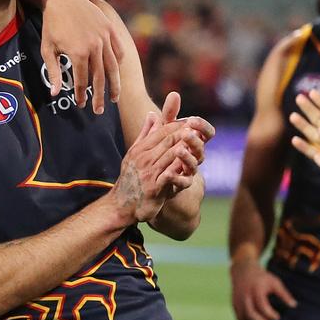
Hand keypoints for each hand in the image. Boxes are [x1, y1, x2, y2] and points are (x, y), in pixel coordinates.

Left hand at [40, 0, 121, 114]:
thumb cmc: (51, 24)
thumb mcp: (47, 49)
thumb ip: (54, 72)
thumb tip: (55, 94)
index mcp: (78, 53)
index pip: (82, 81)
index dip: (81, 95)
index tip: (81, 104)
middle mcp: (95, 47)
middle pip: (100, 78)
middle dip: (99, 97)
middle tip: (99, 111)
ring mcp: (104, 37)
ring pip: (113, 67)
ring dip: (114, 85)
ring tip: (114, 98)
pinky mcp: (109, 29)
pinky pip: (118, 50)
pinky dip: (118, 62)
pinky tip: (115, 72)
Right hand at [112, 93, 204, 220]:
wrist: (121, 206)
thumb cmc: (130, 178)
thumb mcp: (134, 154)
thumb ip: (145, 134)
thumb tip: (152, 114)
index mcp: (140, 149)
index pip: (161, 132)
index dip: (177, 125)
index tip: (191, 121)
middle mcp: (143, 159)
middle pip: (168, 141)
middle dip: (184, 133)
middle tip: (198, 127)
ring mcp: (149, 173)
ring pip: (170, 155)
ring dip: (186, 147)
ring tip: (198, 141)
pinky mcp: (154, 188)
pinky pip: (169, 175)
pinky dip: (179, 168)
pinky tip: (190, 164)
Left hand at [156, 92, 214, 190]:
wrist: (159, 175)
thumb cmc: (166, 148)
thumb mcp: (165, 130)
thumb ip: (170, 114)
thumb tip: (174, 94)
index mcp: (195, 140)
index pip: (207, 133)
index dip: (202, 126)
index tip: (193, 120)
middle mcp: (195, 155)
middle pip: (201, 147)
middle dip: (195, 139)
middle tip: (187, 132)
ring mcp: (190, 169)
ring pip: (193, 164)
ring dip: (187, 157)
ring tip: (179, 150)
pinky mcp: (181, 183)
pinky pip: (183, 181)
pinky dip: (177, 177)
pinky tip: (169, 172)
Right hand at [230, 258, 296, 319]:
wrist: (243, 270)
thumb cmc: (262, 277)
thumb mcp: (275, 282)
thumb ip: (284, 294)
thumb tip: (294, 305)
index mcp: (257, 289)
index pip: (262, 306)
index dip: (270, 315)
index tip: (278, 317)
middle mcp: (246, 295)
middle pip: (251, 314)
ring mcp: (238, 300)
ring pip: (244, 318)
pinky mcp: (234, 304)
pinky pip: (239, 318)